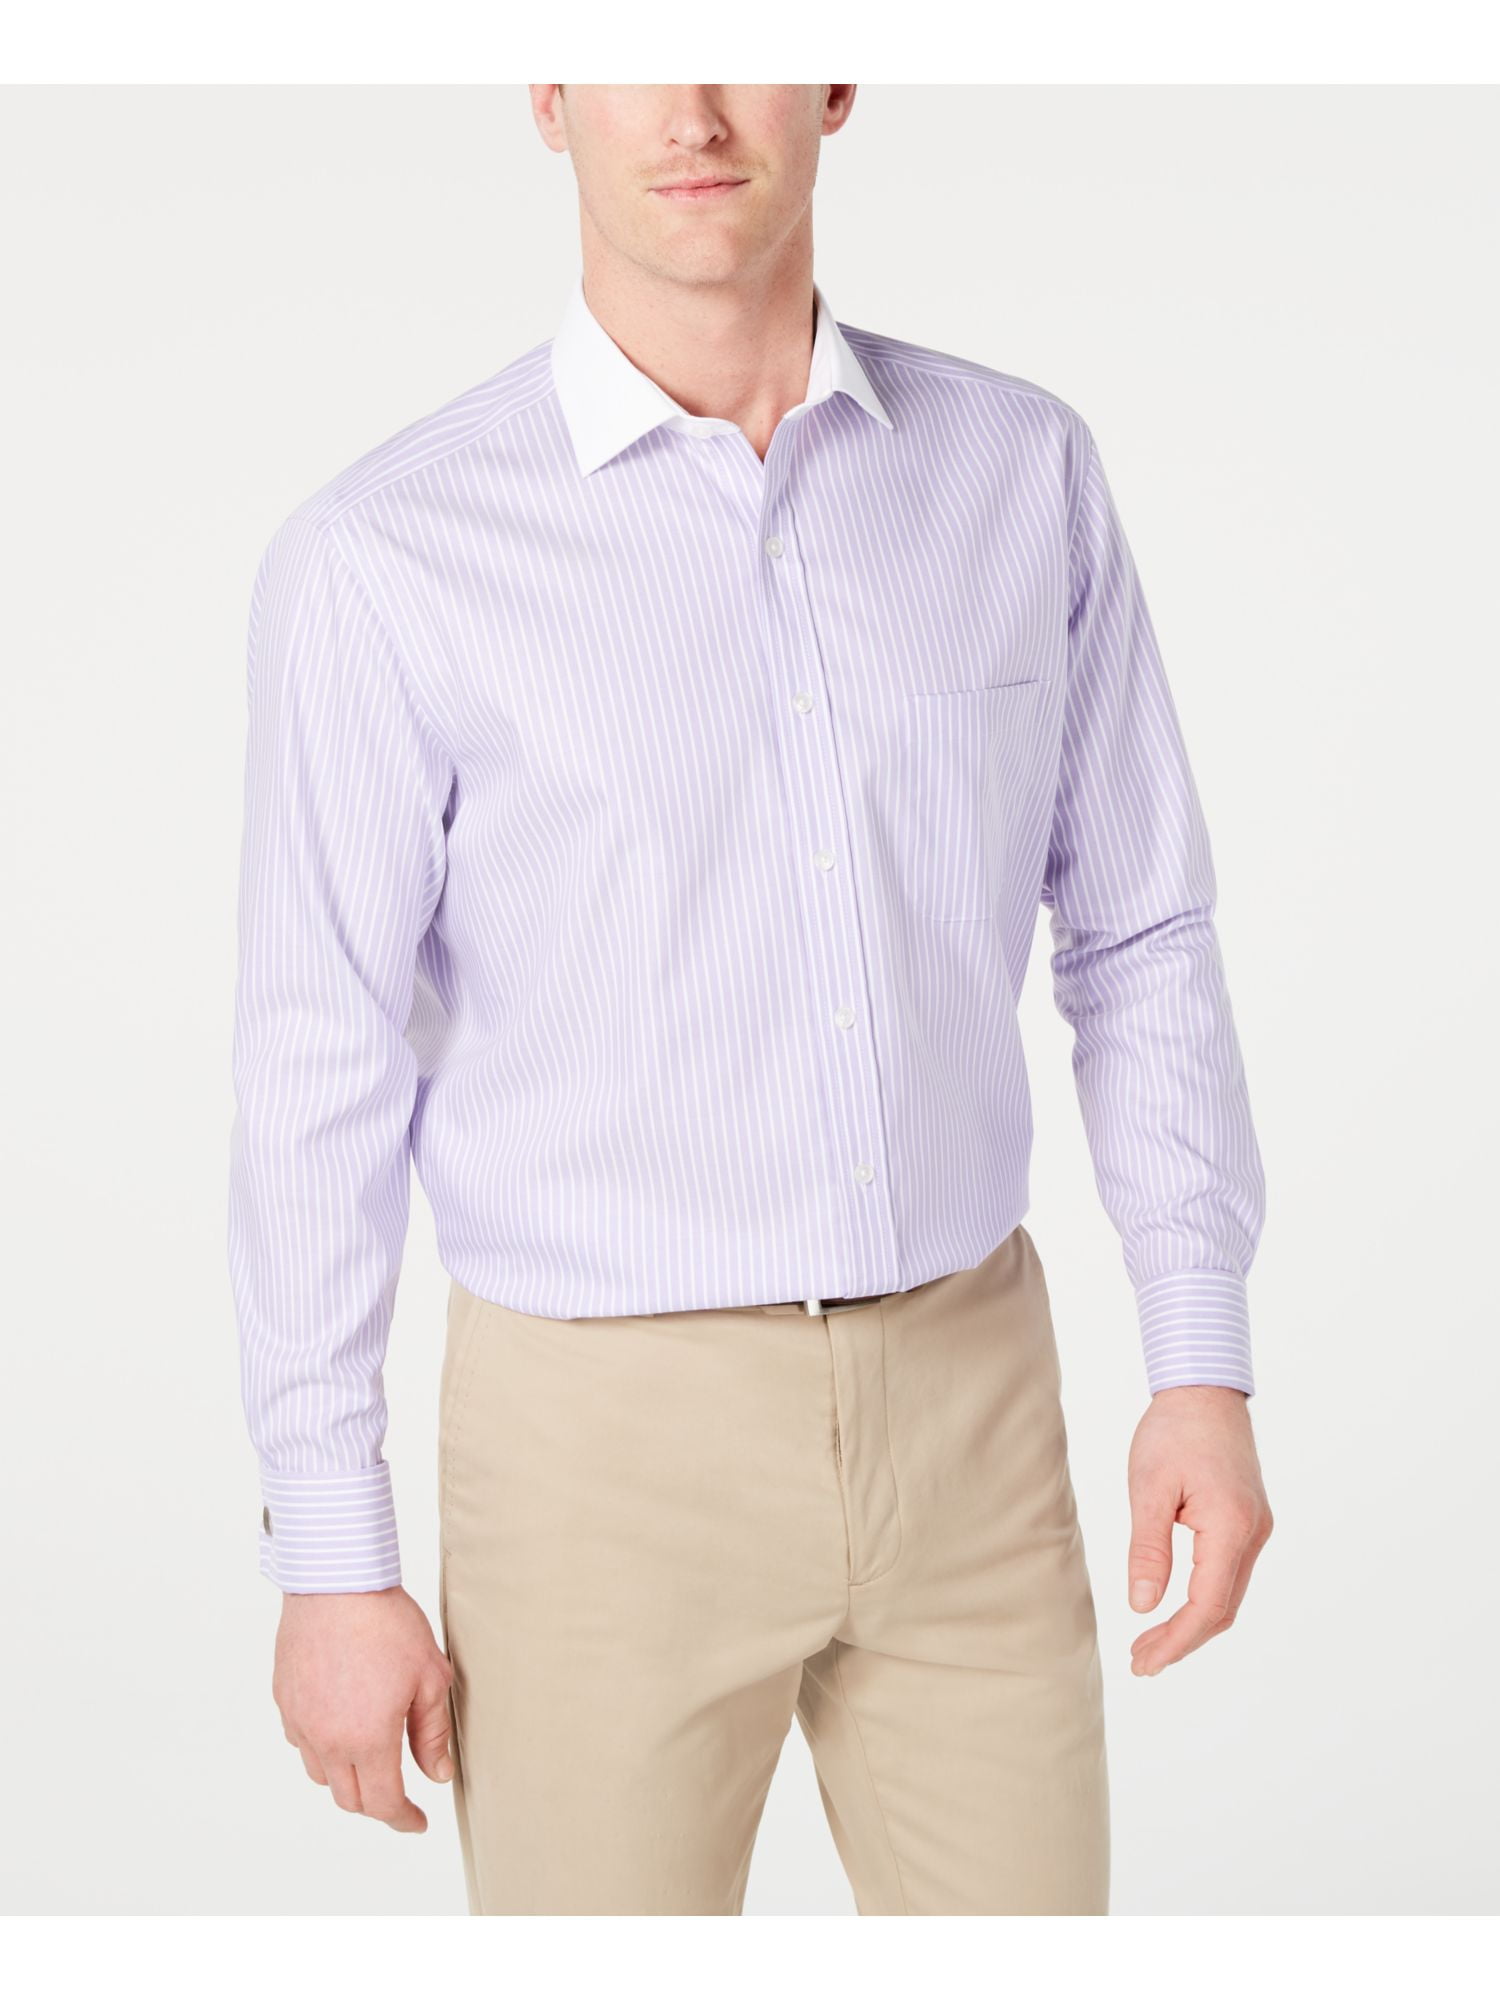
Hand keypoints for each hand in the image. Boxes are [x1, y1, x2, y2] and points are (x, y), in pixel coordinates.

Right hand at [272, 1585, 455, 1831]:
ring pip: (321, 1773)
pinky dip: (322, 1747)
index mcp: (368, 1740)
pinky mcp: (284, 1700)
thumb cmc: (386, 1623)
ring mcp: (300, 1721)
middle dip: (377, 1803)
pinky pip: (301, 1741)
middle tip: (399, 1792)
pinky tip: (340, 1725)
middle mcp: (327, 1740)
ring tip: (370, 1757)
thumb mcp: (429, 1677)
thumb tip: (437, 1774)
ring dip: (347, 1776)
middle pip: (349, 1797)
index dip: (403, 1819)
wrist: (336, 1581)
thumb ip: (433, 1733)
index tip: (416, 1822)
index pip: (383, 1803)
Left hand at [1126, 1385, 1272, 1675]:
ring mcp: (1256, 1528)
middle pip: (1222, 1609)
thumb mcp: (1148, 1488)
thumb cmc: (1173, 1431)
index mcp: (1231, 1527)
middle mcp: (1254, 1533)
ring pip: (1228, 1595)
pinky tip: (1174, 1607)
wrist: (1205, 1389)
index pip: (1207, 1605)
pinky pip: (1229, 1574)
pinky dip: (1203, 1599)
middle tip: (1140, 1662)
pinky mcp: (1249, 1521)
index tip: (1144, 1663)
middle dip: (1182, 1641)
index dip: (1177, 1640)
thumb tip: (1142, 1605)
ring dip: (1192, 1624)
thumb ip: (1148, 1549)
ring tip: (1149, 1643)